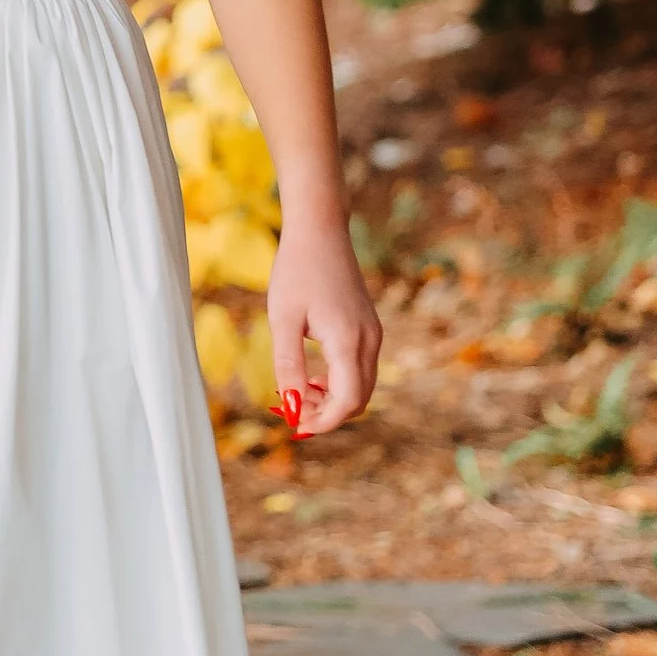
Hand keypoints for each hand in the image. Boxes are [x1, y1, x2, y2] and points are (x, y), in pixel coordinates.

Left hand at [267, 211, 381, 436]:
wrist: (320, 231)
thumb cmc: (297, 271)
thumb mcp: (283, 319)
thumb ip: (288, 365)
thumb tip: (292, 404)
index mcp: (348, 341)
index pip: (347, 401)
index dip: (323, 422)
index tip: (296, 424)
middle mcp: (369, 341)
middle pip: (358, 399)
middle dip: (327, 413)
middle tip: (293, 410)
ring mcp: (373, 334)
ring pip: (362, 386)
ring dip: (333, 398)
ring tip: (299, 390)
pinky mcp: (369, 328)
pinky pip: (360, 369)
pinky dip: (339, 381)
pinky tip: (312, 374)